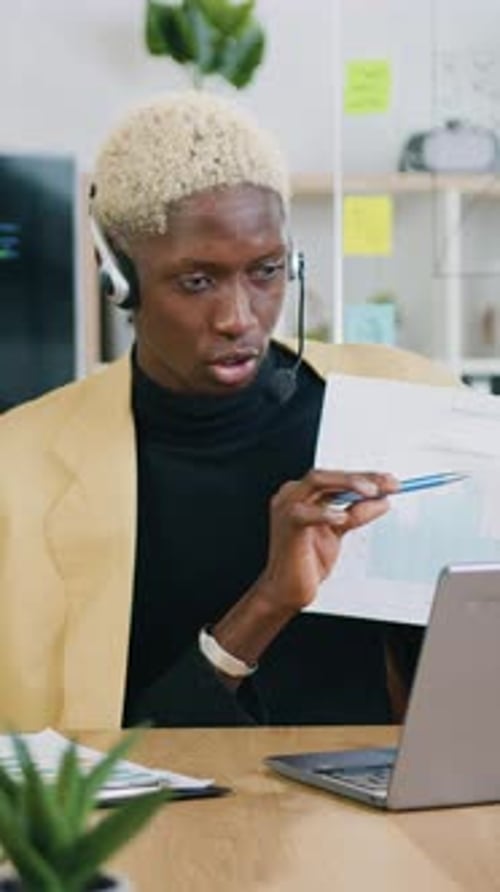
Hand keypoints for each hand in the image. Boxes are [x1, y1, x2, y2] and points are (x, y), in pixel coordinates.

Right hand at [258, 469, 397, 615]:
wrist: (287, 590)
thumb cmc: (307, 560)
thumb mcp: (339, 531)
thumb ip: (357, 514)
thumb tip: (382, 500)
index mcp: (304, 494)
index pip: (337, 478)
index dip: (366, 477)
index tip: (391, 482)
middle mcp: (292, 495)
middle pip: (330, 475)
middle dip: (362, 477)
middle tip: (389, 484)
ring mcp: (286, 508)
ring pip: (317, 482)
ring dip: (347, 484)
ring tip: (370, 491)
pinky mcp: (287, 526)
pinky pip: (303, 513)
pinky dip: (324, 513)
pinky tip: (341, 517)